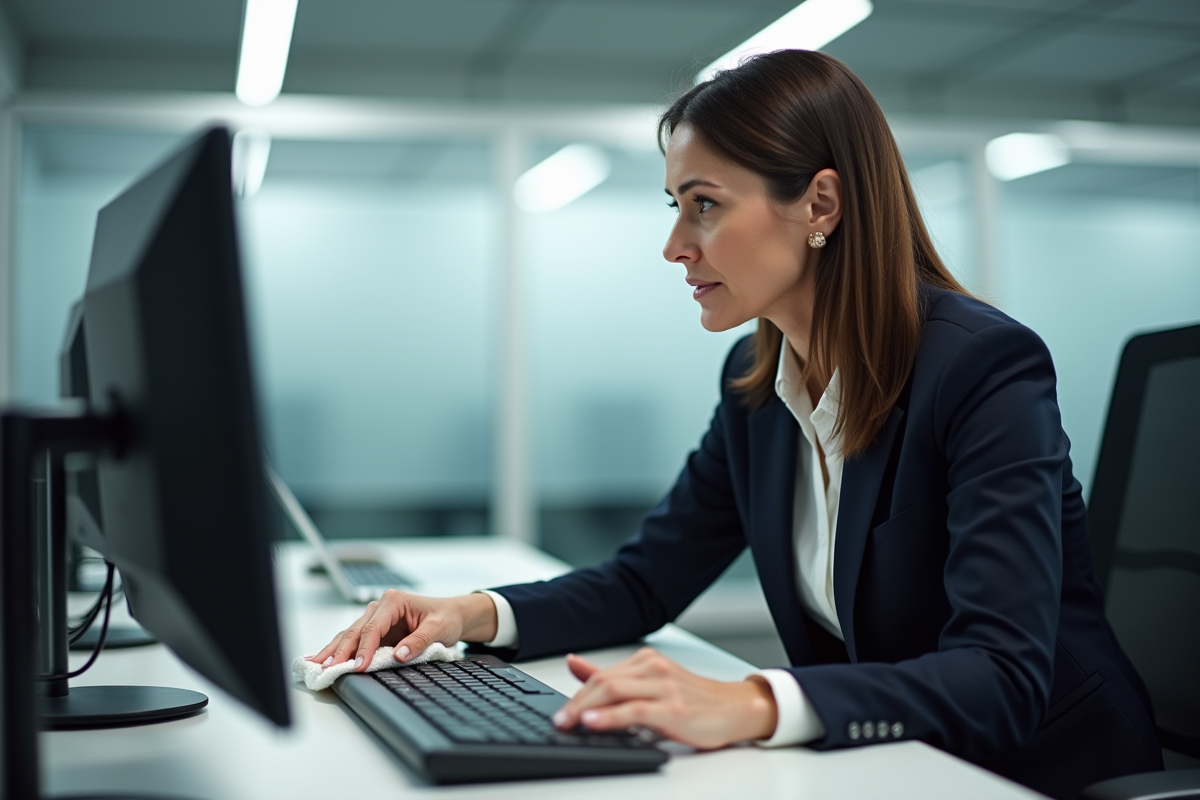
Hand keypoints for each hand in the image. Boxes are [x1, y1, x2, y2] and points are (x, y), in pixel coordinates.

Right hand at [308, 590, 498, 672]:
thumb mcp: (439, 628)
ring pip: (350, 635)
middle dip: (340, 651)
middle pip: (355, 631)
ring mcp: (376, 618)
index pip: (373, 628)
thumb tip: (398, 656)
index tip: (358, 667)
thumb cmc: (446, 617)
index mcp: (394, 601)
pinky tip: (324, 658)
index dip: (364, 649)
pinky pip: (355, 640)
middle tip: (326, 669)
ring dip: (334, 651)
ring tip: (316, 665)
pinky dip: (340, 650)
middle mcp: (380, 606)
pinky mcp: (376, 630)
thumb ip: (418, 641)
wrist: (453, 615)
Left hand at [551, 648, 777, 749]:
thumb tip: (574, 663)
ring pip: (614, 691)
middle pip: (603, 682)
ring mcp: (664, 687)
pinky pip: (634, 710)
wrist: (735, 708)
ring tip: (566, 723)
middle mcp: (653, 669)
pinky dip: (610, 716)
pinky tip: (593, 723)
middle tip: (556, 721)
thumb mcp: (649, 684)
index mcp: (645, 661)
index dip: (575, 695)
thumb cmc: (694, 700)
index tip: (557, 712)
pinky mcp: (674, 708)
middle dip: (575, 703)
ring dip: (584, 708)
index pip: (600, 675)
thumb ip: (611, 676)